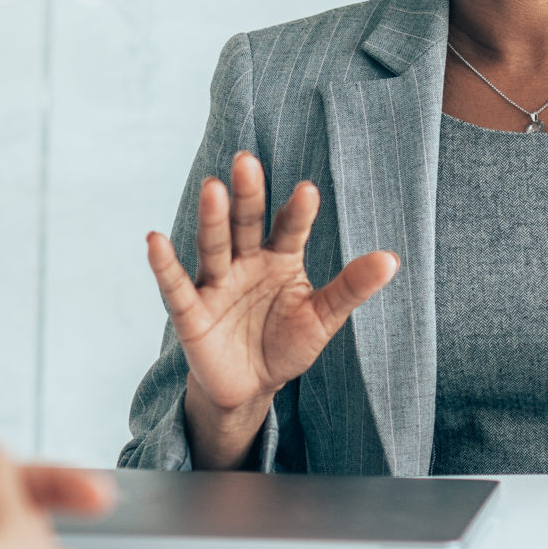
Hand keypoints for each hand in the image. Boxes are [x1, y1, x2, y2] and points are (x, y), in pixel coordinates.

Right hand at [147, 151, 399, 469]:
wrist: (250, 387)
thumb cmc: (286, 343)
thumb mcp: (322, 318)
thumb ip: (351, 288)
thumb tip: (392, 259)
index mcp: (280, 258)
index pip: (289, 229)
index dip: (297, 212)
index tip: (308, 191)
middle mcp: (246, 262)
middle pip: (246, 223)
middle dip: (247, 195)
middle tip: (247, 161)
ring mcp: (216, 284)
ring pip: (214, 246)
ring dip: (212, 219)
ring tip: (212, 188)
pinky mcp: (191, 313)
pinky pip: (175, 286)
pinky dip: (164, 265)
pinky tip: (155, 240)